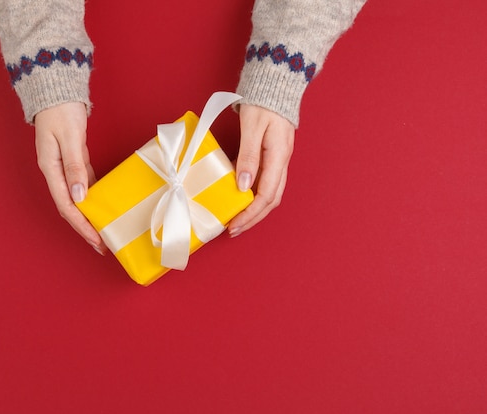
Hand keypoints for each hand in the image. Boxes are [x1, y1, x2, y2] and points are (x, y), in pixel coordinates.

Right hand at [34, 102, 106, 254]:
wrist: (56, 90)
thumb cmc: (61, 110)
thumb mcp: (70, 138)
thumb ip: (75, 167)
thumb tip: (80, 196)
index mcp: (51, 169)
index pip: (67, 205)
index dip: (81, 225)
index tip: (96, 240)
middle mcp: (55, 172)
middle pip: (70, 207)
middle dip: (85, 227)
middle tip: (101, 244)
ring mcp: (63, 166)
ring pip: (76, 198)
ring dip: (88, 215)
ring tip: (103, 230)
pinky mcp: (73, 159)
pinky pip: (82, 184)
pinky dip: (92, 197)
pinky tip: (103, 204)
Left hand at [228, 104, 294, 236]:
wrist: (277, 80)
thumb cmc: (263, 101)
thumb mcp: (251, 127)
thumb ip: (248, 157)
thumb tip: (243, 186)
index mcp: (278, 156)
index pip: (265, 196)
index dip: (250, 214)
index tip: (233, 225)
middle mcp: (282, 161)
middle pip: (271, 200)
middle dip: (253, 218)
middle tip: (233, 229)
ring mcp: (280, 158)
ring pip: (271, 192)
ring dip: (255, 208)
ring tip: (236, 218)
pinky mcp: (274, 154)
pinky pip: (267, 180)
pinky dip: (254, 193)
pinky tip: (239, 195)